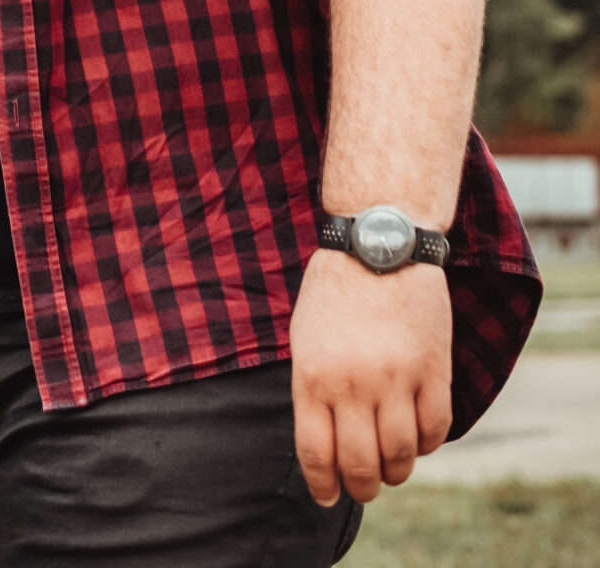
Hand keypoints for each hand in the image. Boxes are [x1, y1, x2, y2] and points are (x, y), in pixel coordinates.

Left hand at [290, 249, 451, 505]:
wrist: (378, 245)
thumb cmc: (334, 294)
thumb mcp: (305, 340)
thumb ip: (313, 393)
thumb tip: (324, 450)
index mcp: (314, 376)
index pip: (316, 453)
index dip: (322, 485)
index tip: (327, 497)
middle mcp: (354, 383)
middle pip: (360, 465)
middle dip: (361, 488)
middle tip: (364, 488)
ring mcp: (397, 378)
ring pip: (401, 456)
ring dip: (396, 471)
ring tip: (390, 467)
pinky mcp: (434, 370)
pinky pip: (436, 430)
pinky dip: (427, 445)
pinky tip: (417, 438)